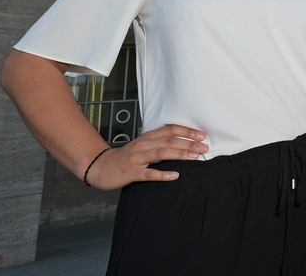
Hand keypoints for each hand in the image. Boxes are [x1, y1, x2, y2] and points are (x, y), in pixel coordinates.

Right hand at [83, 124, 208, 189]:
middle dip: (188, 144)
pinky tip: (175, 176)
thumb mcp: (143, 145)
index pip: (170, 130)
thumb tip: (185, 142)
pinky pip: (149, 174)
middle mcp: (143, 145)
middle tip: (205, 148)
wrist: (101, 167)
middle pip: (169, 141)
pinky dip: (162, 174)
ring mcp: (137, 159)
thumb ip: (160, 142)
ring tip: (195, 157)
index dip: (187, 131)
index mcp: (148, 137)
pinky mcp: (131, 173)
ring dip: (179, 154)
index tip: (202, 136)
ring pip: (161, 154)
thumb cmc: (127, 157)